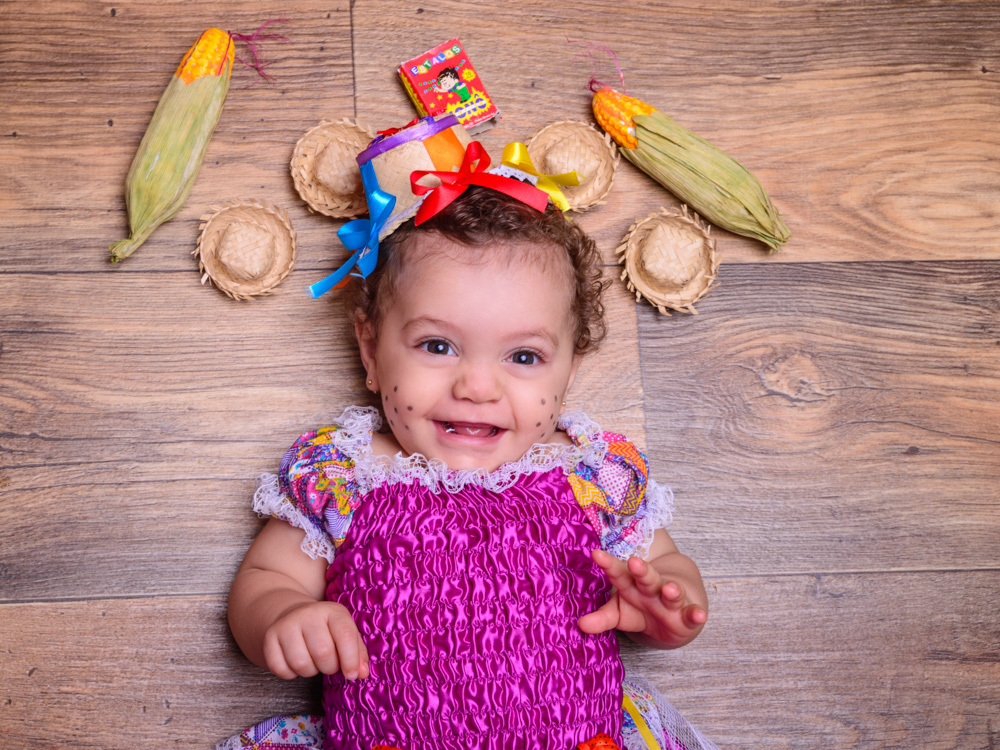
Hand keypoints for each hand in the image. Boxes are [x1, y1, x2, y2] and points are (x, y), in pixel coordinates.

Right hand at [262, 600, 368, 679]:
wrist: (293, 616)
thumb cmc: (326, 630)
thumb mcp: (345, 634)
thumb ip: (358, 653)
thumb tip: (361, 674)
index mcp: (332, 611)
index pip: (345, 635)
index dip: (351, 659)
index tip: (353, 675)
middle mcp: (308, 614)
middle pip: (323, 652)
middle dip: (329, 667)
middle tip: (329, 664)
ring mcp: (286, 625)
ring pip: (301, 663)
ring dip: (310, 671)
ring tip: (312, 661)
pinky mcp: (269, 638)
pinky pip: (280, 669)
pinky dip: (290, 674)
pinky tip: (295, 662)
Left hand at [578, 548, 706, 647]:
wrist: (675, 609)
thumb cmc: (642, 608)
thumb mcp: (620, 612)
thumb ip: (602, 618)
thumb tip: (580, 625)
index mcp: (631, 585)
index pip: (618, 573)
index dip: (607, 564)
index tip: (595, 554)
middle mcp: (652, 588)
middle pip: (646, 578)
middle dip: (641, 570)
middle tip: (635, 561)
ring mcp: (671, 600)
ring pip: (671, 592)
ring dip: (670, 590)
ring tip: (668, 588)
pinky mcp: (687, 615)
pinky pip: (692, 614)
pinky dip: (697, 615)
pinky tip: (699, 615)